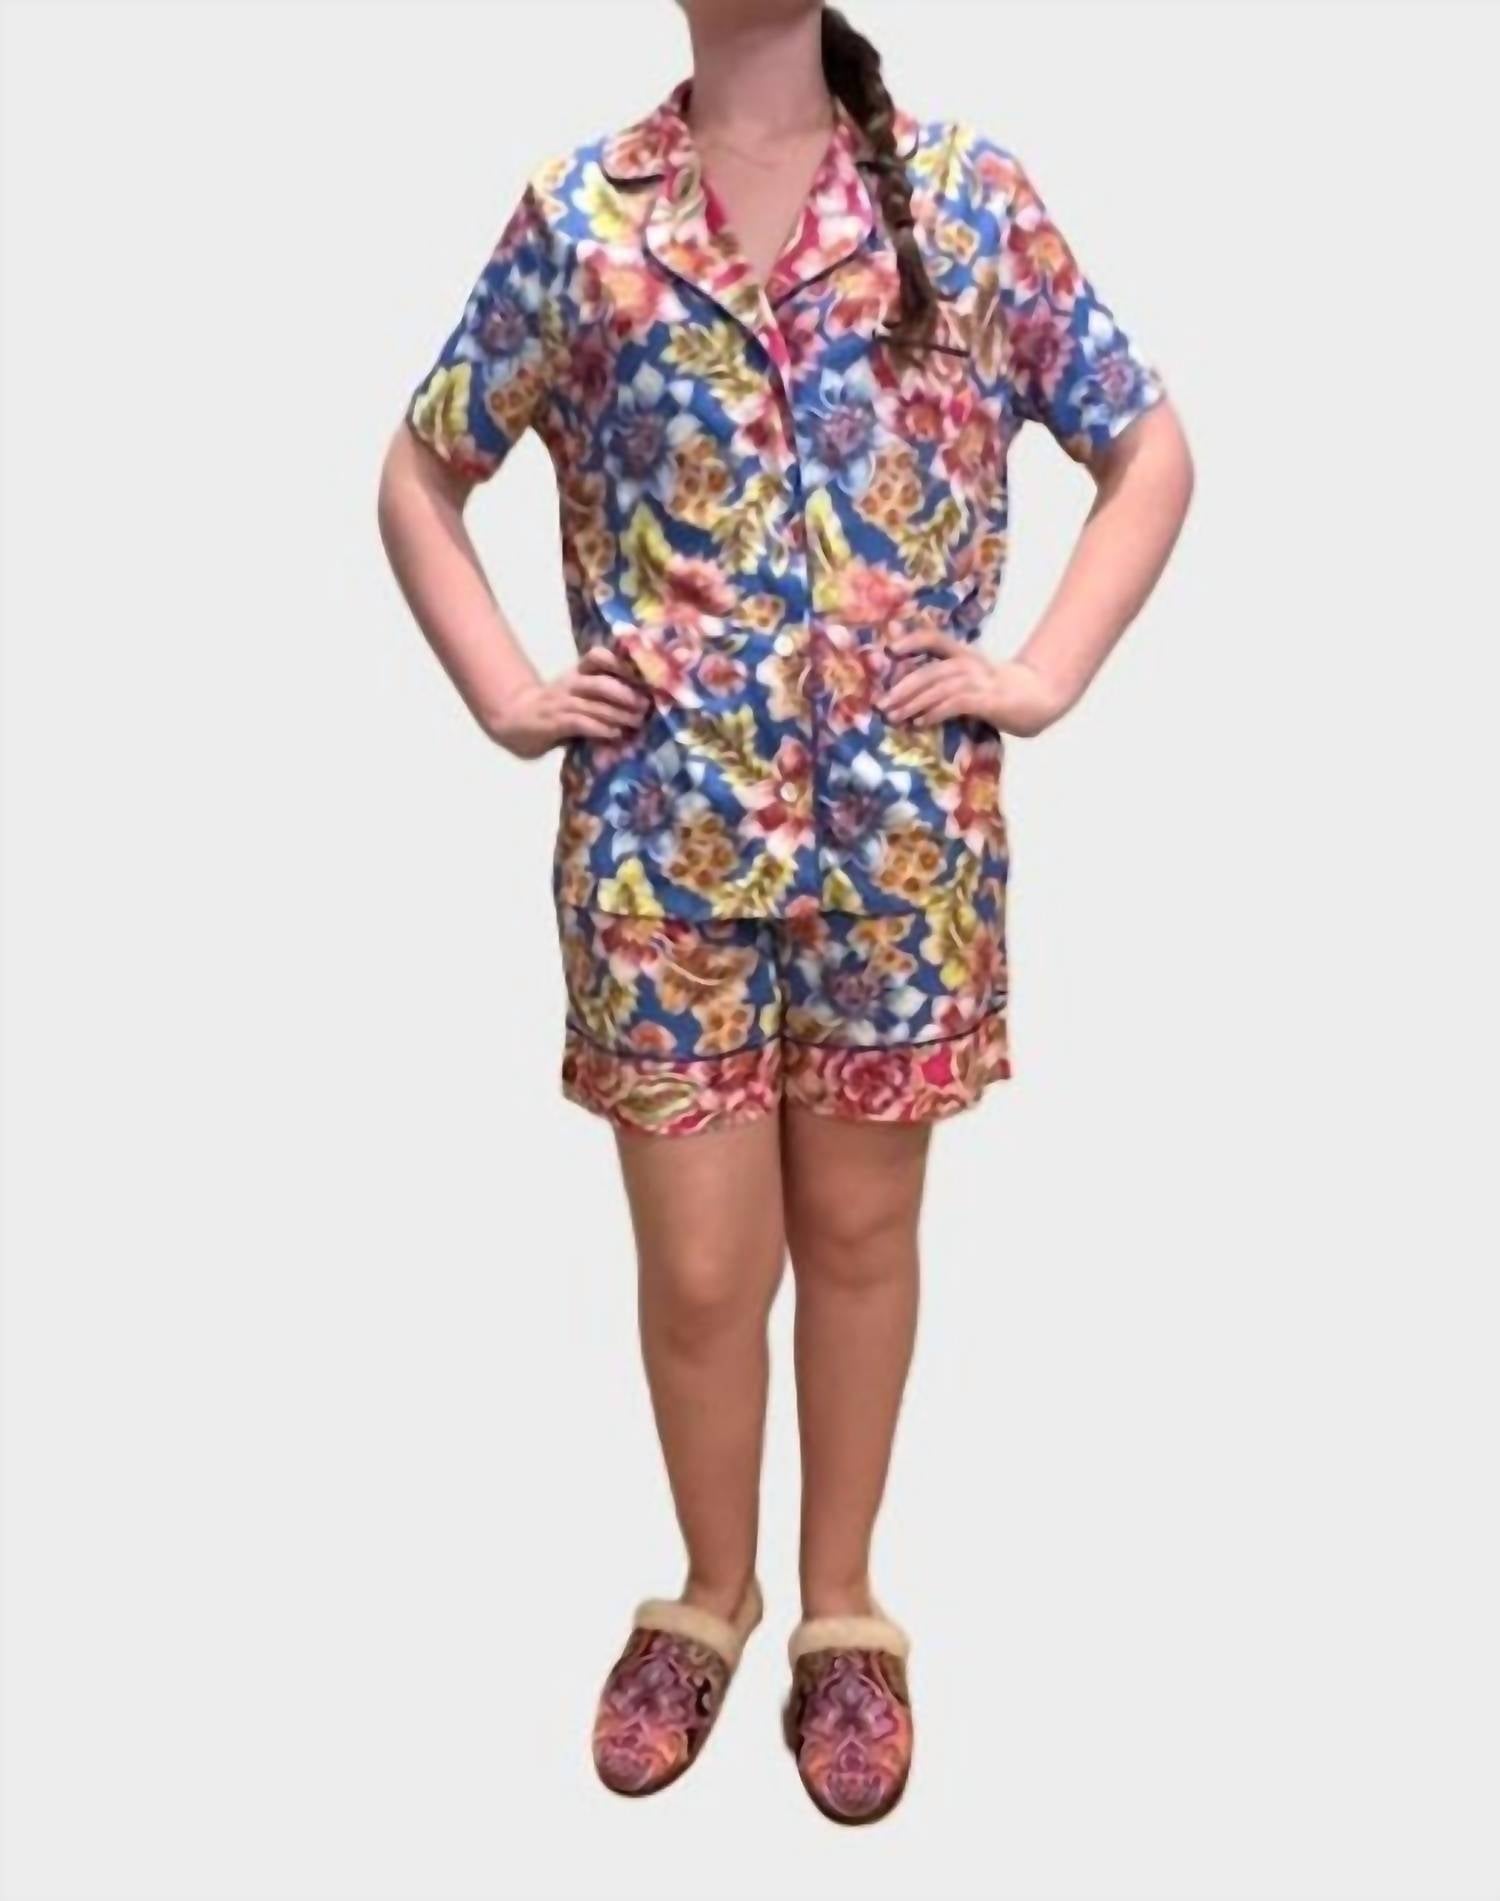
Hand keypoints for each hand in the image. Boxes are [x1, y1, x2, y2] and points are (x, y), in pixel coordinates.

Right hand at [488, 646, 651, 759]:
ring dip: (618, 714)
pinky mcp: (554, 722)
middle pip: (600, 682)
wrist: (516, 718)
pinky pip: (580, 722)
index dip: (619, 661)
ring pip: (593, 704)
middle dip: (626, 693)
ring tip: (637, 721)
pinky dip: (600, 728)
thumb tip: (642, 702)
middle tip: (646, 705)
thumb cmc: (557, 708)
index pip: (597, 657)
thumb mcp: (579, 694)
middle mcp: (571, 683)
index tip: (644, 674)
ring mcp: (561, 703)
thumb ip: (604, 695)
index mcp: (579, 673)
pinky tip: (615, 734)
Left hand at [877, 627, 1068, 737]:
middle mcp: (970, 664)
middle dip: (902, 687)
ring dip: (913, 702)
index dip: (912, 640)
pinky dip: (935, 712)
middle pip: (930, 670)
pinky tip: (921, 722)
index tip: (890, 649)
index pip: (935, 639)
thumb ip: (950, 685)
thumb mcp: (975, 681)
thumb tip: (914, 701)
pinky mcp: (988, 700)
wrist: (1043, 696)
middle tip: (882, 704)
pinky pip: (956, 703)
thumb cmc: (1005, 693)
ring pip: (939, 687)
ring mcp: (980, 681)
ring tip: (895, 716)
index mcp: (966, 655)